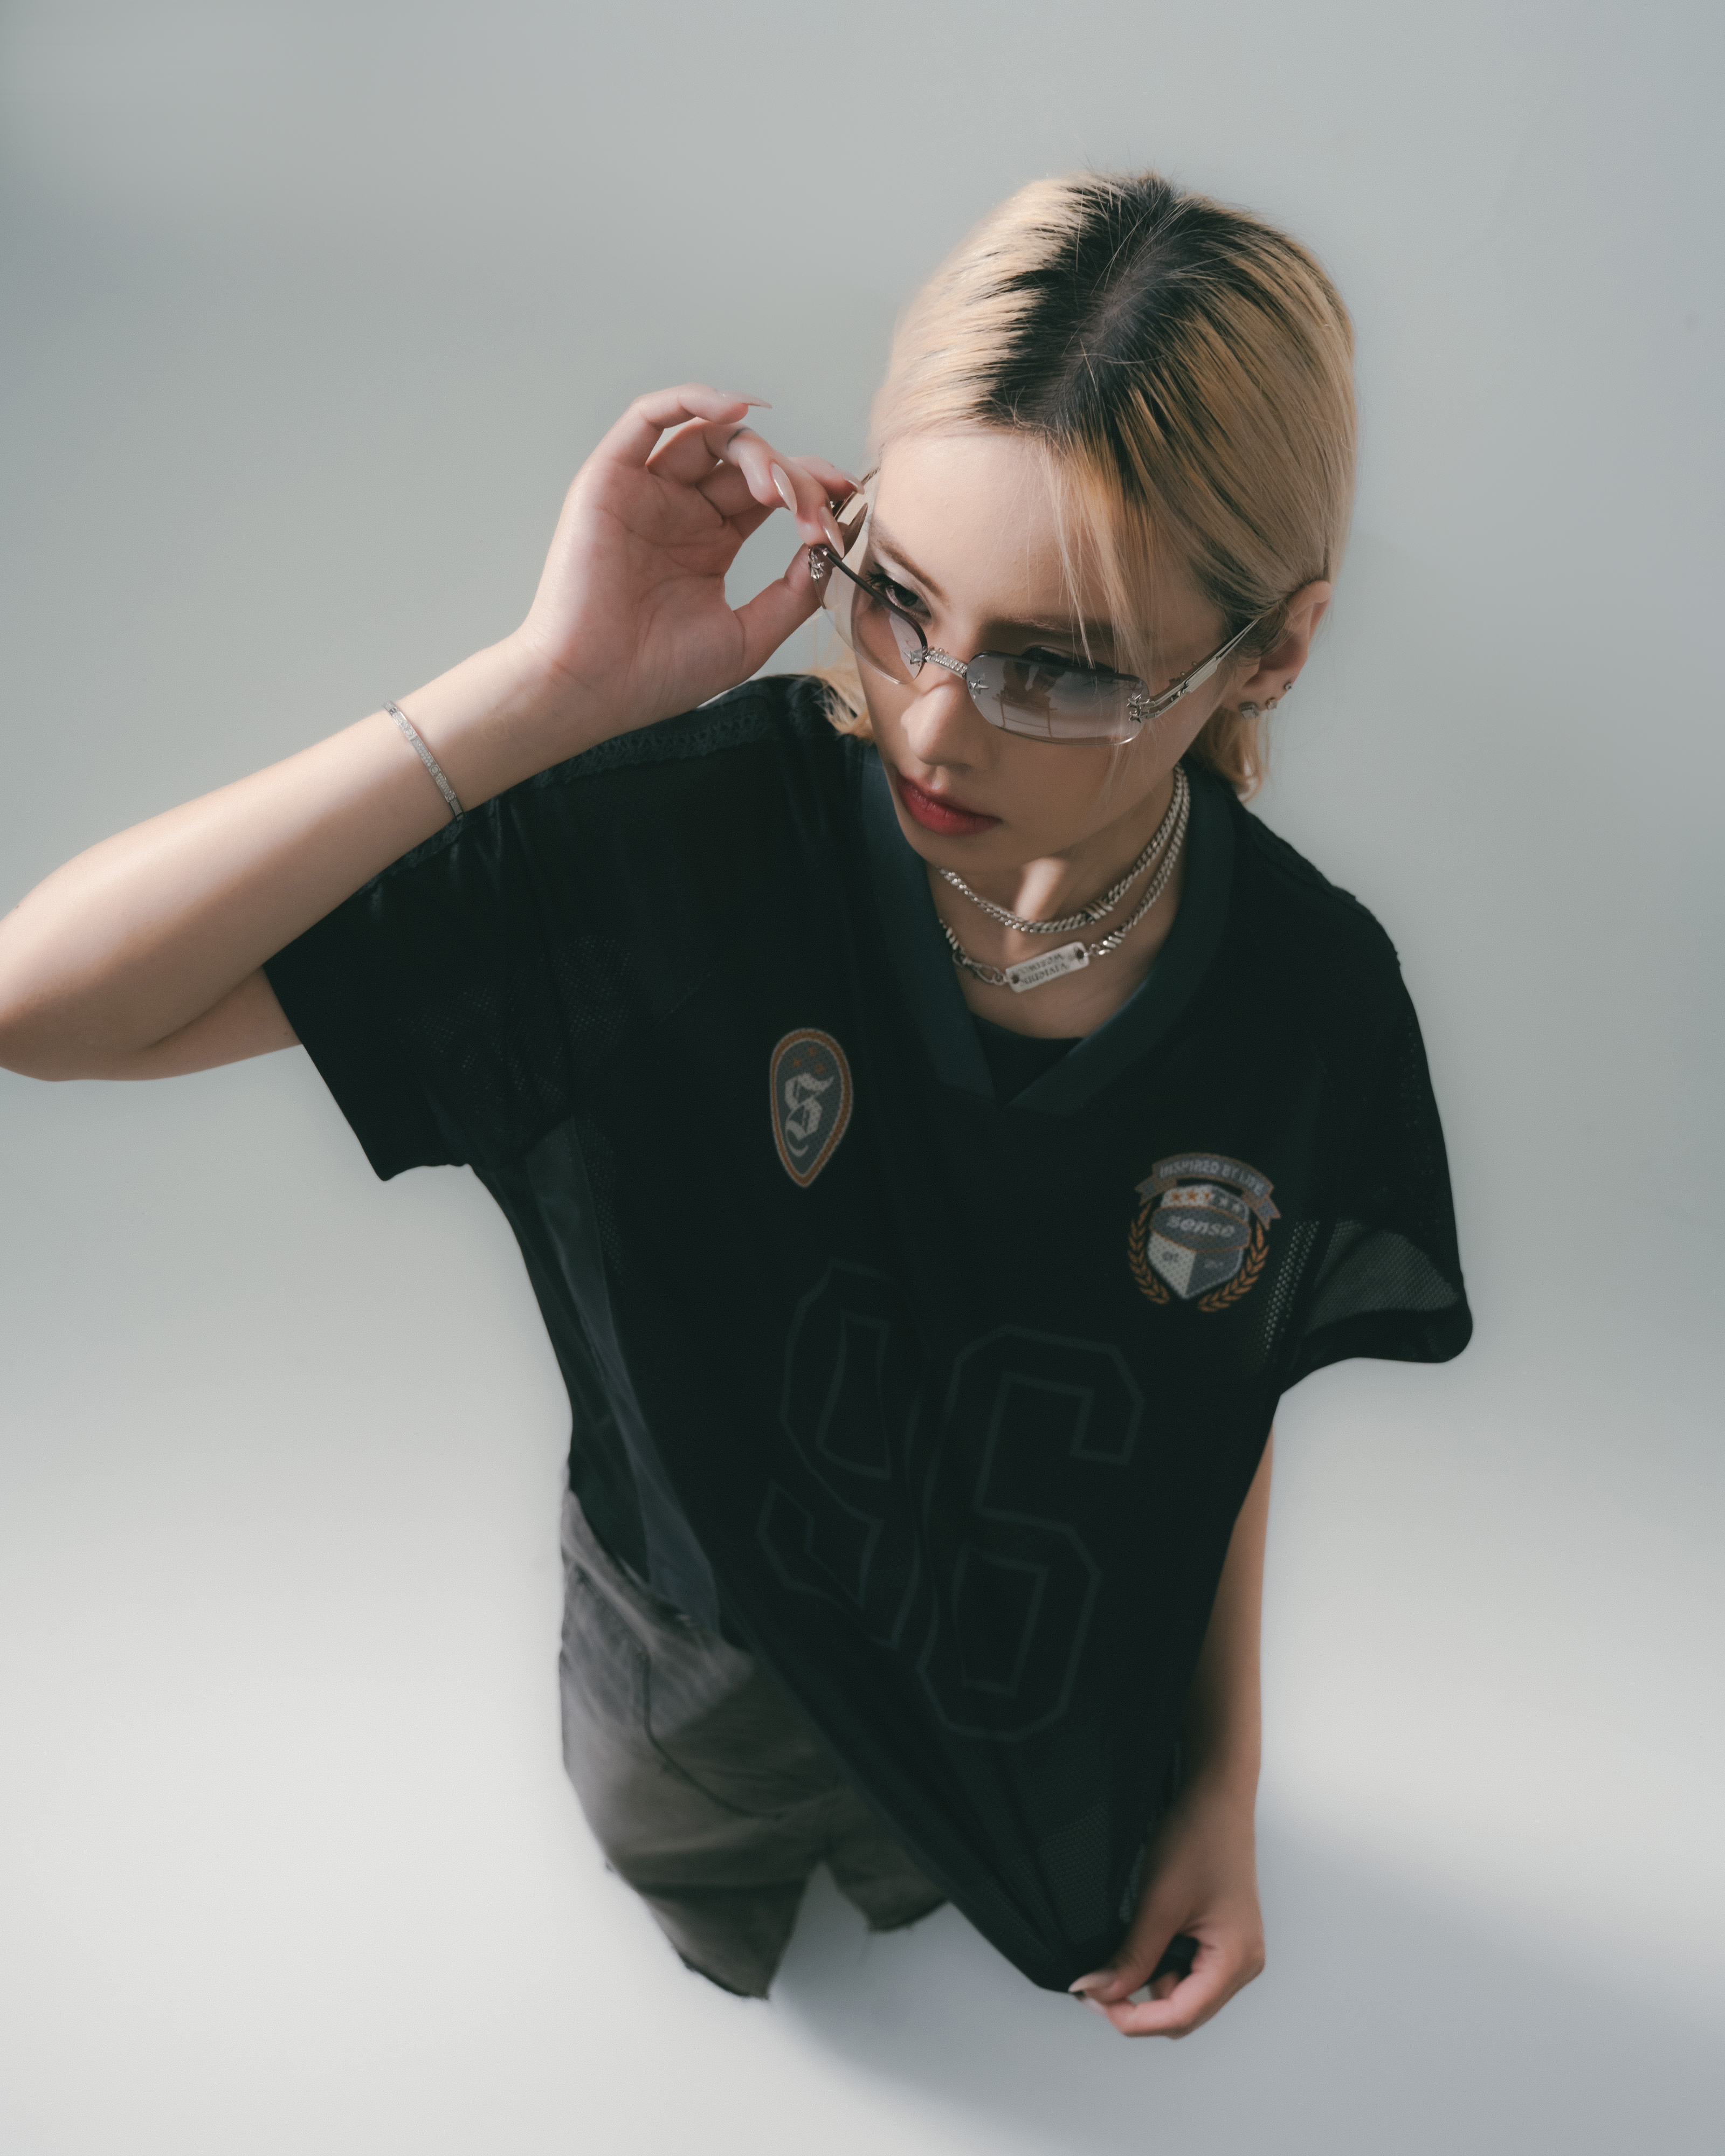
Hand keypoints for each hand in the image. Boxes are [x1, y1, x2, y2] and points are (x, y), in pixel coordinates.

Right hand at [511, 382, 856, 750]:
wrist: (592, 689)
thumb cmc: (657, 675)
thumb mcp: (749, 636)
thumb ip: (795, 592)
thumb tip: (833, 546)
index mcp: (711, 542)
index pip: (771, 494)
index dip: (813, 492)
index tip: (848, 508)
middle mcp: (680, 509)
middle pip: (749, 463)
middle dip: (795, 478)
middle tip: (814, 512)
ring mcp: (646, 492)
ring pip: (710, 436)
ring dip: (756, 451)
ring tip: (778, 488)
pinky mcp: (610, 479)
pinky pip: (649, 417)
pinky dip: (692, 399)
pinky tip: (736, 409)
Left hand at [1068, 1775, 1264, 2038]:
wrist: (1217, 1796)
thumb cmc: (1197, 1838)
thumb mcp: (1158, 1903)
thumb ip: (1131, 1956)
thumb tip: (1097, 1992)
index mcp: (1236, 1960)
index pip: (1181, 2015)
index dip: (1134, 2019)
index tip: (1093, 2002)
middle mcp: (1244, 1965)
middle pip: (1186, 2014)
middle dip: (1139, 2008)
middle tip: (1096, 1986)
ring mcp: (1237, 1953)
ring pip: (1186, 1996)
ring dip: (1149, 1987)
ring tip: (1119, 1957)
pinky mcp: (1225, 1939)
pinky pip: (1191, 1972)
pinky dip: (1161, 1967)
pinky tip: (1144, 1944)